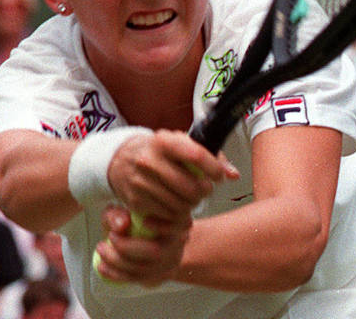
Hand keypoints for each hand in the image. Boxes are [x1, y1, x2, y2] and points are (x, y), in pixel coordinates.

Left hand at [93, 206, 191, 285]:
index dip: (161, 225)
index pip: (177, 224)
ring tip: (101, 249)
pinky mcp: (159, 276)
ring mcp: (171, 262)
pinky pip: (135, 279)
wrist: (148, 242)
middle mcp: (180, 242)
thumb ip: (118, 214)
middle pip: (155, 252)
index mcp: (177, 220)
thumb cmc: (134, 221)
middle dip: (126, 247)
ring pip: (143, 268)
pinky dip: (115, 274)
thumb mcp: (123, 213)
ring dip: (116, 261)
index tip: (143, 221)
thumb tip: (121, 225)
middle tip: (109, 237)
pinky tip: (102, 266)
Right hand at [108, 130, 238, 223]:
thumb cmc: (159, 151)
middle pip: (190, 187)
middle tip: (204, 189)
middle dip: (204, 191)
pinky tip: (177, 204)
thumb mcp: (182, 145)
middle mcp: (149, 160)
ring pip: (180, 204)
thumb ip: (211, 156)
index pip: (196, 155)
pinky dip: (177, 213)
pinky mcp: (136, 200)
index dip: (213, 169)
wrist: (121, 159)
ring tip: (191, 197)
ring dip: (191, 204)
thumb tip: (233, 175)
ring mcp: (140, 181)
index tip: (218, 176)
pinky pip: (167, 214)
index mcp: (164, 141)